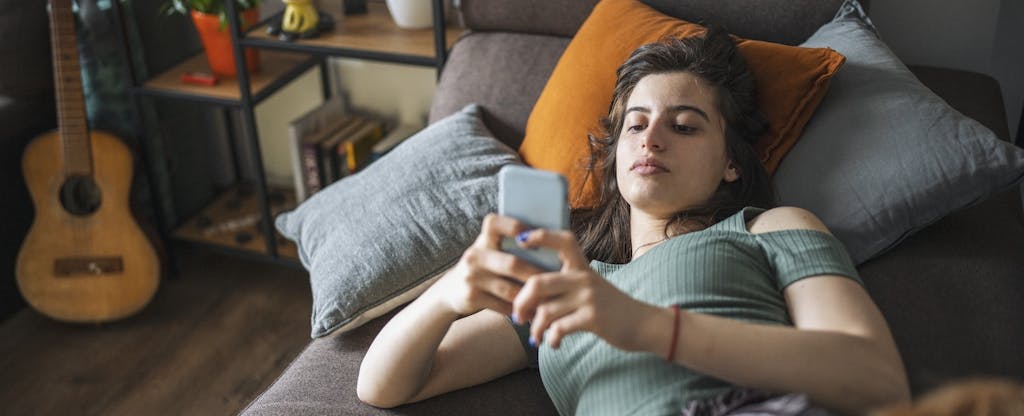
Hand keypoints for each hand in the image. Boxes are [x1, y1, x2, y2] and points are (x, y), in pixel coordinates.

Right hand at [434, 214, 545, 316]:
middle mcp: (474, 255)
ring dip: (531, 296)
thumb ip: (513, 245)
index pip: (496, 224)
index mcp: (483, 239)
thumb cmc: (486, 266)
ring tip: (549, 299)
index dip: (516, 227)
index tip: (537, 236)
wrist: (453, 290)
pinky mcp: (471, 297)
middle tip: (557, 280)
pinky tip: (533, 311)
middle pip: (512, 263)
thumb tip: (553, 242)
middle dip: (536, 274)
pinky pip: (503, 305)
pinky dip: (520, 310)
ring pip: (509, 289)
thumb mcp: (491, 250)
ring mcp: (471, 277)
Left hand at [511, 229, 655, 350]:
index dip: (539, 236)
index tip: (520, 241)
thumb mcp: (590, 287)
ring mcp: (589, 298)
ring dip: (535, 329)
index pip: (562, 240)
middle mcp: (584, 278)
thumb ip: (563, 286)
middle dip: (520, 302)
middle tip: (518, 317)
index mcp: (582, 267)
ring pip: (545, 311)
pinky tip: (554, 343)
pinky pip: (559, 328)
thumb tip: (525, 297)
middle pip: (538, 282)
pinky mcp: (593, 318)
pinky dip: (551, 339)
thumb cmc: (609, 308)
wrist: (643, 324)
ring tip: (536, 338)